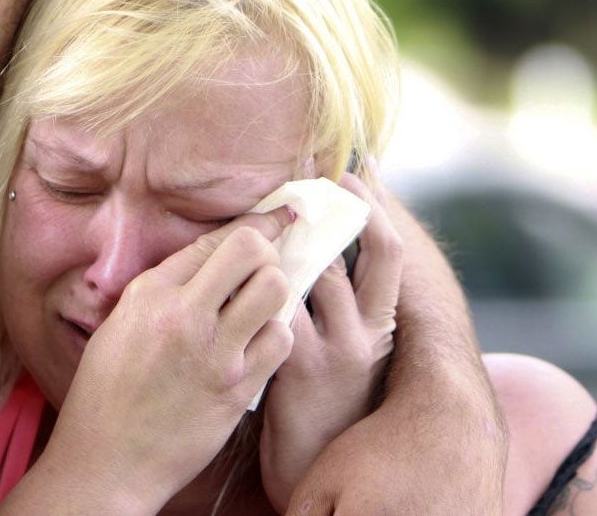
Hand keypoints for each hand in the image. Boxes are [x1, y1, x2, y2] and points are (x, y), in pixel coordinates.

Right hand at [35, 209, 295, 515]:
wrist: (107, 460)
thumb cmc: (106, 391)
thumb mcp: (120, 323)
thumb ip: (163, 289)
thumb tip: (209, 261)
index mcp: (149, 293)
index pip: (214, 240)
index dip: (256, 223)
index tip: (279, 216)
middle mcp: (183, 314)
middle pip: (252, 251)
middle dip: (267, 252)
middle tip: (263, 268)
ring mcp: (214, 353)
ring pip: (275, 290)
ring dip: (275, 293)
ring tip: (260, 307)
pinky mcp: (237, 390)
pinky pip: (280, 341)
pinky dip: (275, 336)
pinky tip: (259, 344)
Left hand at [259, 174, 401, 511]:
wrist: (313, 460)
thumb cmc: (324, 392)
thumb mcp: (348, 344)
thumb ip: (338, 300)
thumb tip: (321, 242)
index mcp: (381, 324)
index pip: (389, 253)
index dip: (377, 206)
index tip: (359, 168)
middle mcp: (364, 333)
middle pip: (340, 253)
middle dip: (317, 210)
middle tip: (299, 171)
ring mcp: (332, 348)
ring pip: (304, 271)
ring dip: (279, 240)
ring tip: (263, 210)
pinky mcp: (295, 363)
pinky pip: (273, 303)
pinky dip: (256, 278)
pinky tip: (239, 260)